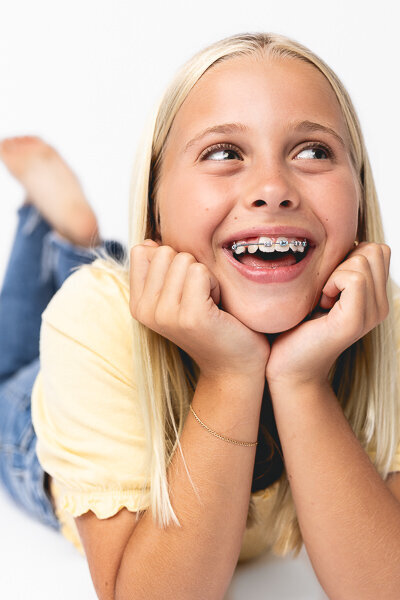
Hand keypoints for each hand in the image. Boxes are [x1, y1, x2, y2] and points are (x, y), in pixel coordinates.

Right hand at [130, 239, 269, 379]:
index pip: (142, 251)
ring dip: (204, 276)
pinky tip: (217, 307)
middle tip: (200, 297)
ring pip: (184, 260)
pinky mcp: (190, 316)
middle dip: (190, 267)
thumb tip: (149, 242)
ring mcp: (165, 314)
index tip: (184, 288)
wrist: (233, 364)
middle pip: (166, 252)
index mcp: (138, 304)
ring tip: (209, 302)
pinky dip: (215, 284)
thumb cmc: (211, 323)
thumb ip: (160, 269)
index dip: (171, 260)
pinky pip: (200, 272)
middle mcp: (145, 310)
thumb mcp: (177, 294)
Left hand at [265, 242, 390, 387]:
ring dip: (335, 273)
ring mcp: (371, 314)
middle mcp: (380, 305)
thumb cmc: (296, 326)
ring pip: (364, 260)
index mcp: (375, 297)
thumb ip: (338, 267)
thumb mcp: (321, 289)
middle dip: (344, 261)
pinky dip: (332, 282)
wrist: (287, 365)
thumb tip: (344, 239)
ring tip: (322, 300)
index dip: (349, 255)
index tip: (328, 282)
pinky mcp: (355, 320)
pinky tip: (321, 303)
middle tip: (325, 291)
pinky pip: (354, 278)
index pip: (377, 249)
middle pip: (374, 250)